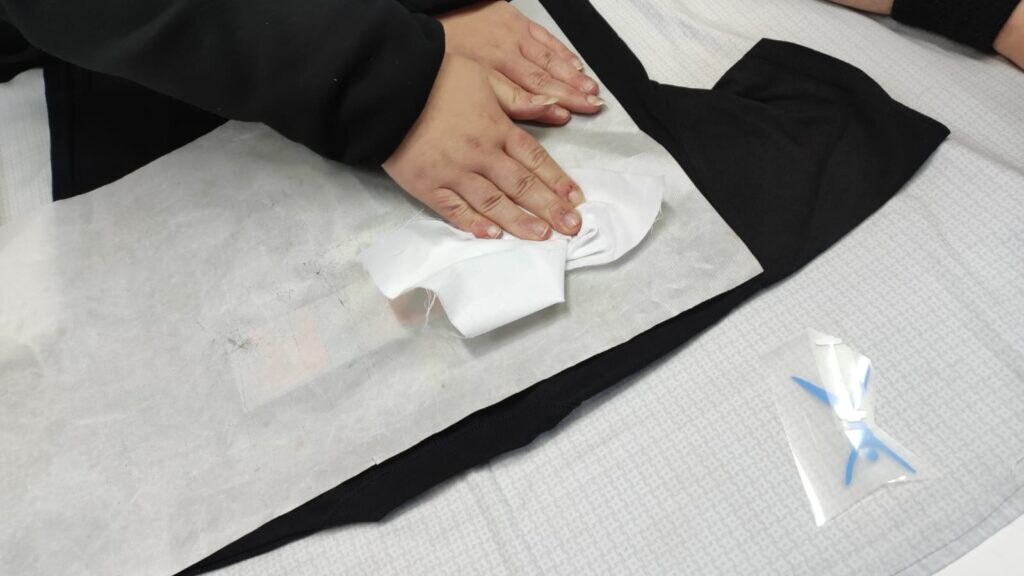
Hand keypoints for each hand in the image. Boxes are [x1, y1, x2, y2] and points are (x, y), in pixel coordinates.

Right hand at [384, 54, 584, 239]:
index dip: (557, 181)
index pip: (535, 159)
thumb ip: (519, 98)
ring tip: (543, 237)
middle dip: (550, 208)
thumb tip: (555, 106)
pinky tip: (493, 236)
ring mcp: (453, 173)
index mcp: (497, 128)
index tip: (575, 199)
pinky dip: (474, 224)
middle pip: (521, 186)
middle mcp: (480, 154)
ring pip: (493, 203)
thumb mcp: (485, 77)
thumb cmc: (436, 77)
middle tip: (572, 227)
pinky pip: (454, 210)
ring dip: (520, 222)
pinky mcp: (427, 185)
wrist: (389, 87)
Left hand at [439, 0, 603, 123]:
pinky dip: (563, 52)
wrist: (433, 18)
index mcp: (488, 70)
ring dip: (573, 75)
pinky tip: (576, 65)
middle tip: (592, 107)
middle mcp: (504, 52)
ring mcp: (514, 35)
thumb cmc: (444, 57)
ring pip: (549, 58)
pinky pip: (546, 39)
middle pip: (544, 77)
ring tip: (591, 89)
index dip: (547, 106)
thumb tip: (526, 115)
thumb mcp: (461, 83)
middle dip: (571, 93)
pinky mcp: (518, 21)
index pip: (524, 93)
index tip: (566, 116)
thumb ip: (494, 100)